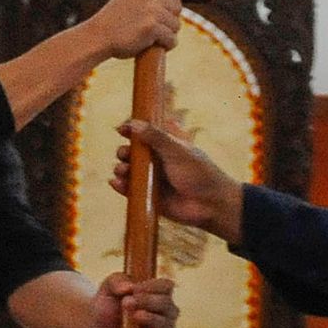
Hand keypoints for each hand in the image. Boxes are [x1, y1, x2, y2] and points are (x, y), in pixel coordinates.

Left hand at [87, 271, 176, 327]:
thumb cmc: (106, 305)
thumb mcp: (107, 288)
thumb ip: (116, 281)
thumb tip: (130, 287)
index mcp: (157, 293)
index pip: (166, 286)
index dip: (153, 286)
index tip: (135, 289)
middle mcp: (164, 311)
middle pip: (167, 303)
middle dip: (149, 301)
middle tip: (128, 302)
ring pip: (166, 322)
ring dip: (151, 317)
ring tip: (135, 315)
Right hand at [90, 0, 180, 59]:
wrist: (97, 37)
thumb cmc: (113, 22)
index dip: (174, 2)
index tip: (166, 13)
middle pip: (177, 7)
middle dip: (170, 20)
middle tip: (157, 29)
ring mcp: (151, 9)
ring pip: (175, 24)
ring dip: (168, 34)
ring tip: (152, 38)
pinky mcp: (151, 26)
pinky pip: (172, 38)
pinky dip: (167, 45)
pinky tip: (156, 46)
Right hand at [112, 121, 242, 242]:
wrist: (210, 204)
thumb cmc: (198, 173)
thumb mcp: (176, 150)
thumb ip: (155, 137)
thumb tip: (132, 124)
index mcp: (167, 144)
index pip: (145, 132)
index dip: (132, 129)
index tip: (121, 129)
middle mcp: (158, 160)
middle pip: (133, 152)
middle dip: (124, 152)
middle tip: (124, 154)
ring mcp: (153, 178)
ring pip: (129, 171)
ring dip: (121, 169)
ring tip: (123, 171)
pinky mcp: (149, 196)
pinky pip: (130, 190)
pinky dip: (120, 186)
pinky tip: (116, 183)